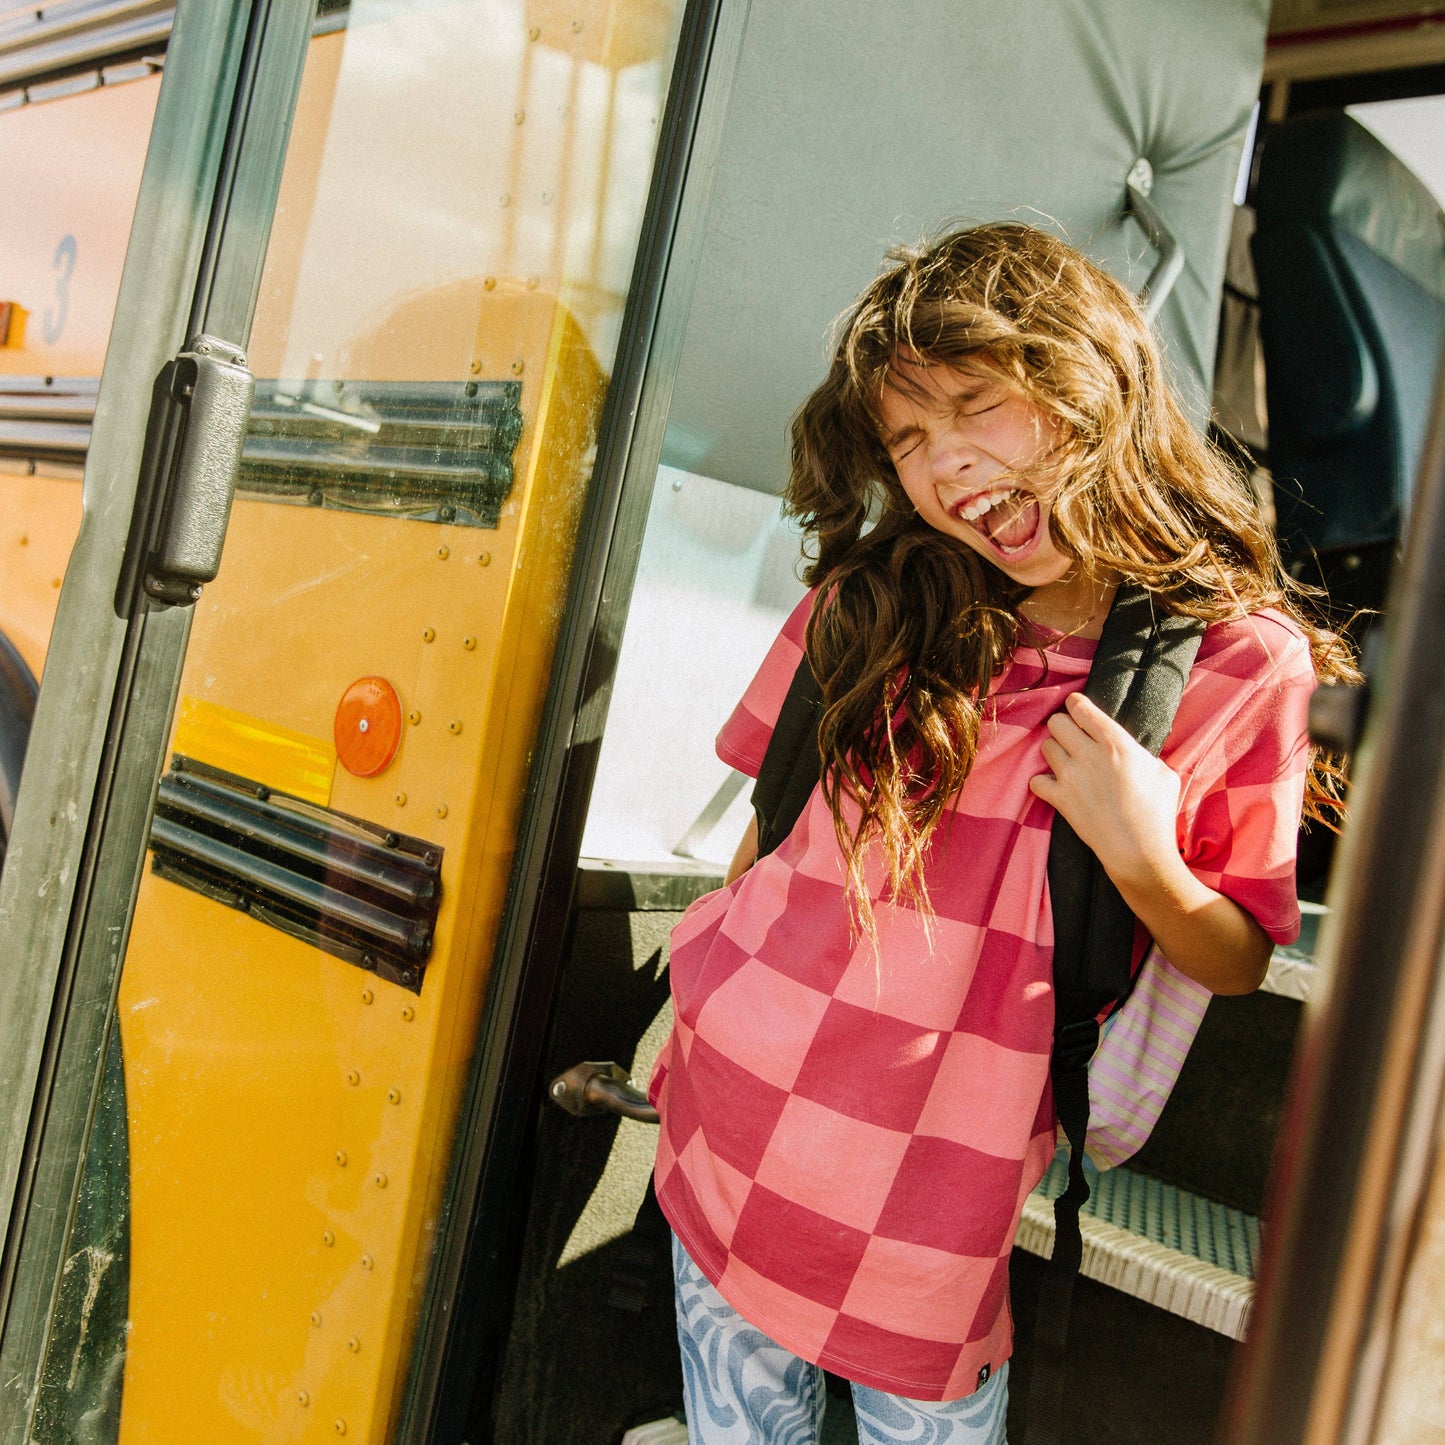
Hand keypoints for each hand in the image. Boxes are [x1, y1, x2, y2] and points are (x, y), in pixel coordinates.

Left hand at [1028, 691, 1181, 891]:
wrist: (1139, 851)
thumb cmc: (1158, 812)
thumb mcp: (1163, 772)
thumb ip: (1142, 755)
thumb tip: (1132, 751)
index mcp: (1116, 742)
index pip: (1081, 707)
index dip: (1076, 704)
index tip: (1076, 708)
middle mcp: (1089, 754)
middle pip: (1056, 722)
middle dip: (1063, 727)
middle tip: (1072, 739)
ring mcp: (1071, 776)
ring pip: (1045, 747)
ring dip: (1054, 752)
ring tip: (1067, 763)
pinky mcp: (1060, 798)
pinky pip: (1036, 780)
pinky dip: (1042, 782)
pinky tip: (1055, 787)